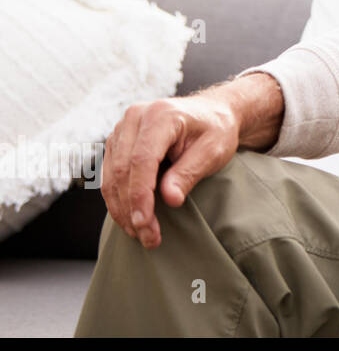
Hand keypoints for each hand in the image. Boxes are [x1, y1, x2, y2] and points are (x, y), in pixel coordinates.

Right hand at [101, 73, 282, 247]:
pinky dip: (118, 199)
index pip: (141, 160)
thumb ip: (189, 172)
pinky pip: (109, 174)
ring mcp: (123, 128)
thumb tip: (170, 200)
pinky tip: (131, 218)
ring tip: (140, 234)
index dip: (140, 196)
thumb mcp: (213, 150)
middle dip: (131, 209)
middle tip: (147, 238)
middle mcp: (135, 117)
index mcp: (160, 115)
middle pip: (122, 170)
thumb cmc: (216, 130)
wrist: (212, 113)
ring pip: (110, 176)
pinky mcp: (118, 141)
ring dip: (121, 209)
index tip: (145, 224)